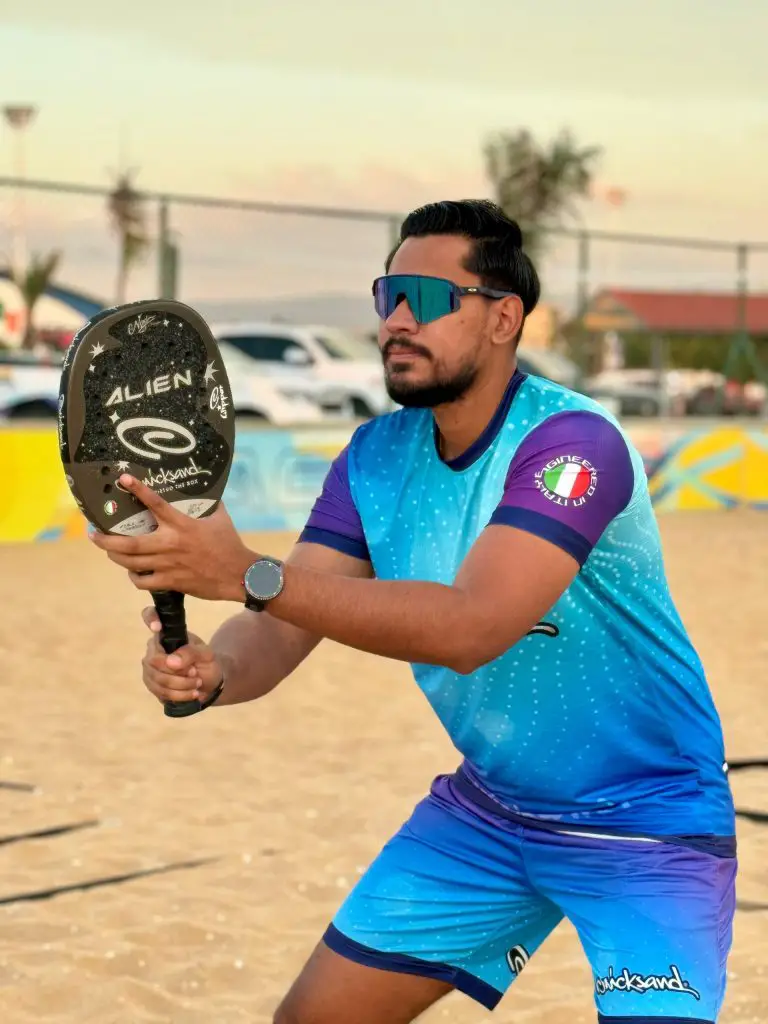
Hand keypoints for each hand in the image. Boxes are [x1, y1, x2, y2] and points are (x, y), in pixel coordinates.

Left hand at [89, 474, 255, 600]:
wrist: (239, 575)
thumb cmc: (230, 544)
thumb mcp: (220, 518)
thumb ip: (210, 503)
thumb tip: (207, 488)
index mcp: (182, 525)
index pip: (156, 503)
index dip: (139, 490)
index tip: (123, 479)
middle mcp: (171, 544)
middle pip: (128, 543)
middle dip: (105, 539)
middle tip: (93, 533)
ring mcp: (169, 565)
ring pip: (130, 563)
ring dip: (114, 555)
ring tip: (107, 549)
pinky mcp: (171, 582)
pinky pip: (143, 582)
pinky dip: (134, 576)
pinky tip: (133, 572)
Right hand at [141, 606, 223, 704]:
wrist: (209, 682)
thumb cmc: (206, 662)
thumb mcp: (206, 654)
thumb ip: (191, 653)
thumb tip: (171, 662)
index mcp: (167, 633)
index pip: (150, 616)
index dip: (150, 618)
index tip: (157, 627)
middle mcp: (154, 648)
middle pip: (154, 661)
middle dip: (177, 672)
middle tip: (195, 674)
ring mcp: (150, 667)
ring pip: (157, 679)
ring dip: (181, 685)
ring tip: (197, 684)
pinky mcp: (152, 684)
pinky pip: (160, 692)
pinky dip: (179, 695)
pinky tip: (192, 694)